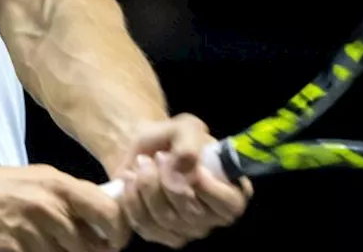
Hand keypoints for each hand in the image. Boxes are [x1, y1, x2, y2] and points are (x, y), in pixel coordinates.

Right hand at [0, 164, 130, 251]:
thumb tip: (108, 215)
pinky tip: (32, 248)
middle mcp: (48, 207)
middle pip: (88, 244)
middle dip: (90, 251)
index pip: (107, 210)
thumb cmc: (8, 186)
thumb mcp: (45, 179)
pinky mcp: (10, 248)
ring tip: (51, 244)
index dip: (118, 230)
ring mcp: (29, 229)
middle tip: (81, 247)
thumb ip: (75, 196)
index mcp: (60, 186)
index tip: (115, 240)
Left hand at [111, 114, 252, 248]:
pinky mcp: (161, 234)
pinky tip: (131, 180)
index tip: (192, 167)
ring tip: (142, 164)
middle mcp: (213, 216)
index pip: (230, 205)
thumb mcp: (186, 127)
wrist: (142, 150)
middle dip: (168, 181)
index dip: (210, 189)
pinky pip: (145, 225)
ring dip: (147, 186)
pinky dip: (132, 199)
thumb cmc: (172, 139)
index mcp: (231, 190)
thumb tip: (183, 169)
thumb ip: (190, 144)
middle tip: (157, 156)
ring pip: (165, 219)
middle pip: (193, 214)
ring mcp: (188, 229)